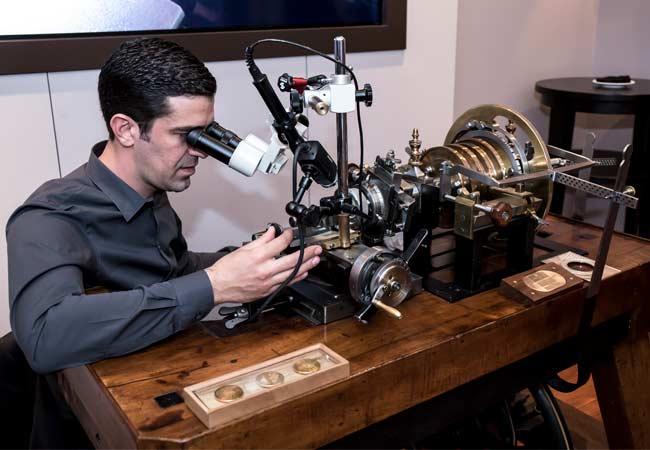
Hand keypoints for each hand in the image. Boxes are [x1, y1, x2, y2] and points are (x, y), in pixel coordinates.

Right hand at [204, 227, 321, 303]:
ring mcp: (267, 282)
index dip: (288, 236)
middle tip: (316, 248)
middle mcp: (265, 270)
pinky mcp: (267, 291)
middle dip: (306, 253)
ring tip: (315, 260)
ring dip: (306, 266)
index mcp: (258, 256)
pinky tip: (303, 273)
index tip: (291, 233)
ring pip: (292, 273)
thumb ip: (261, 240)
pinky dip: (296, 278)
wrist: (218, 286)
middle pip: (291, 260)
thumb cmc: (227, 269)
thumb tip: (272, 232)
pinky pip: (285, 283)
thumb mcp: (243, 249)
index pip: (280, 243)